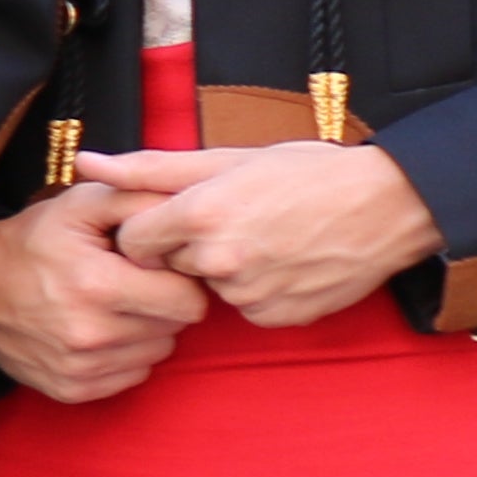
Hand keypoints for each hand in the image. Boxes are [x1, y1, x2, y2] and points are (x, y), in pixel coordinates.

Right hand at [0, 187, 211, 402]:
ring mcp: (79, 368)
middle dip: (163, 303)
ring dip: (146, 330)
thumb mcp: (79, 204)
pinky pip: (131, 376)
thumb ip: (138, 199)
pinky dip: (125, 355)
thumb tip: (186, 214)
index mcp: (98, 286)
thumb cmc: (31, 240)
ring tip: (114, 306)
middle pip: (174, 328)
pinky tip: (100, 331)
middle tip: (133, 283)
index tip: (156, 267)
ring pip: (156, 353)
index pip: (188, 302)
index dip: (179, 279)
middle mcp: (90, 335)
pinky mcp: (71, 389)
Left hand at [84, 137, 440, 331]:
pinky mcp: (274, 318)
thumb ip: (150, 167)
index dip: (152, 228)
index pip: (134, 240)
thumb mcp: (229, 158)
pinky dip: (255, 290)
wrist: (390, 205)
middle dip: (186, 248)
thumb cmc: (308, 172)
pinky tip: (284, 263)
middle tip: (234, 221)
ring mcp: (248, 295)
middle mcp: (219, 261)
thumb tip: (86, 162)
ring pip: (207, 289)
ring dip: (223, 270)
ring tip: (266, 238)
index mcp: (201, 215)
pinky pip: (243, 308)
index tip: (177, 217)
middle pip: (168, 264)